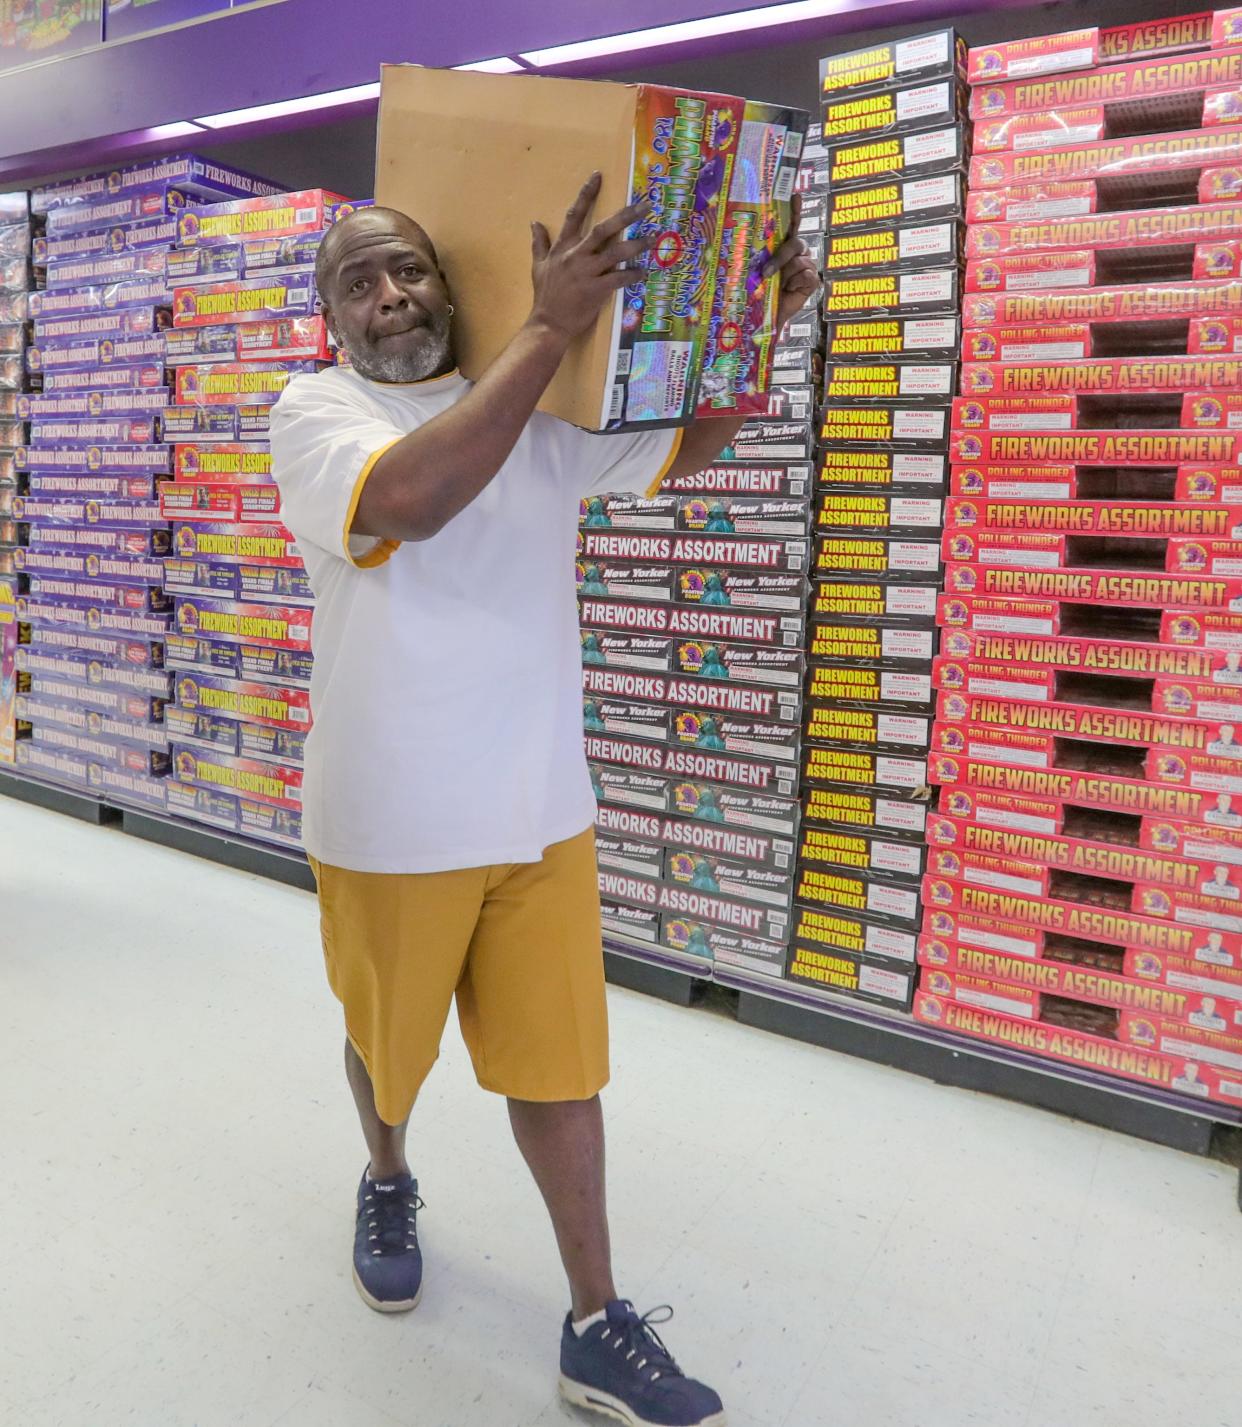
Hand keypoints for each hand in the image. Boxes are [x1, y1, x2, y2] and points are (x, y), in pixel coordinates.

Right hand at [529, 174, 653, 341]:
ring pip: (615, 252)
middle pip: (603, 229)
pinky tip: (644, 271)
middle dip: (625, 216)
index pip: (575, 214)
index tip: (598, 176)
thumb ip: (539, 243)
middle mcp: (576, 256)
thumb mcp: (538, 266)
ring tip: (653, 238)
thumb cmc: (545, 295)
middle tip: (646, 205)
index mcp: (563, 247)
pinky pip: (618, 278)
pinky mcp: (596, 290)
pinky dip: (632, 274)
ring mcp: (586, 272)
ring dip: (636, 244)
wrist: (548, 324)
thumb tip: (534, 222)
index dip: (586, 194)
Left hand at [765, 194, 820, 334]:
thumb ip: (759, 256)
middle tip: (766, 273)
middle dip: (781, 257)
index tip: (795, 195)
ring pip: (800, 261)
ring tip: (779, 287)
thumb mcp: (757, 270)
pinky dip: (796, 284)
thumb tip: (744, 241)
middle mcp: (797, 253)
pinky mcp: (813, 281)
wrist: (767, 317)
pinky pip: (807, 275)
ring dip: (785, 275)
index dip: (795, 210)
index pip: (792, 224)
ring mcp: (807, 266)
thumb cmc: (760, 292)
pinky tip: (790, 291)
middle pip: (796, 243)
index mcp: (784, 246)